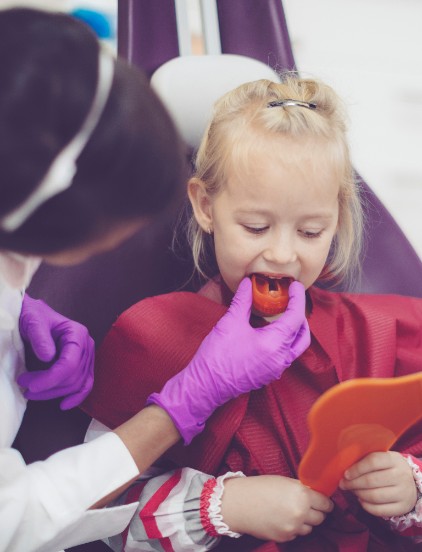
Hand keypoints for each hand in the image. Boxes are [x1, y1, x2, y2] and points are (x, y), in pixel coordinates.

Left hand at [17, 294, 94, 409]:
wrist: (35, 315)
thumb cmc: (33, 316)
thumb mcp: (32, 321)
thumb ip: (40, 337)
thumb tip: (48, 357)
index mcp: (77, 334)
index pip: (70, 364)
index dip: (51, 379)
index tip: (30, 386)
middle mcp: (86, 346)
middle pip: (73, 377)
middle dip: (48, 387)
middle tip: (24, 386)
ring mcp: (86, 356)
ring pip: (77, 384)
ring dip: (55, 393)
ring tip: (31, 393)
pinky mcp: (82, 365)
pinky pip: (84, 384)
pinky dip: (76, 397)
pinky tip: (64, 405)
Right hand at [148, 278, 309, 442]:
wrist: (205, 385)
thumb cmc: (217, 357)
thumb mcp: (230, 323)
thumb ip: (243, 301)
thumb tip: (248, 284)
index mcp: (274, 344)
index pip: (296, 317)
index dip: (297, 298)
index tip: (295, 286)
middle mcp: (280, 358)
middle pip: (301, 333)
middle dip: (299, 314)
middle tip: (291, 299)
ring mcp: (276, 369)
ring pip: (296, 346)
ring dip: (294, 328)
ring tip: (284, 313)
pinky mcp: (269, 373)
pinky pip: (286, 354)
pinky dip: (285, 340)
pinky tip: (271, 330)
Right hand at [221, 475, 332, 541]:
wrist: (240, 503)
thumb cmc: (260, 487)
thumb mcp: (284, 481)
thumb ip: (302, 488)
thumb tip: (315, 494)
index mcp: (302, 495)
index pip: (326, 503)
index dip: (325, 501)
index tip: (323, 501)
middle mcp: (300, 512)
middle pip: (321, 517)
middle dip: (316, 511)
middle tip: (307, 505)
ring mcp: (293, 527)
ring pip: (310, 527)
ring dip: (306, 521)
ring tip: (292, 511)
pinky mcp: (286, 537)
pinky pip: (297, 533)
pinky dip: (294, 527)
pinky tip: (283, 518)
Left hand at [339, 451, 416, 516]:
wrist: (411, 482)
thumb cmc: (388, 467)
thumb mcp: (382, 458)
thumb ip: (366, 460)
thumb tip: (344, 467)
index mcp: (394, 459)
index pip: (373, 462)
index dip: (356, 469)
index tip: (345, 474)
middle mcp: (401, 476)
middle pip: (371, 481)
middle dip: (353, 484)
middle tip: (344, 484)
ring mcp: (404, 493)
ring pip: (374, 496)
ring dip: (358, 494)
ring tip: (352, 491)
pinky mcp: (403, 507)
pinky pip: (380, 510)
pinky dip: (366, 506)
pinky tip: (361, 500)